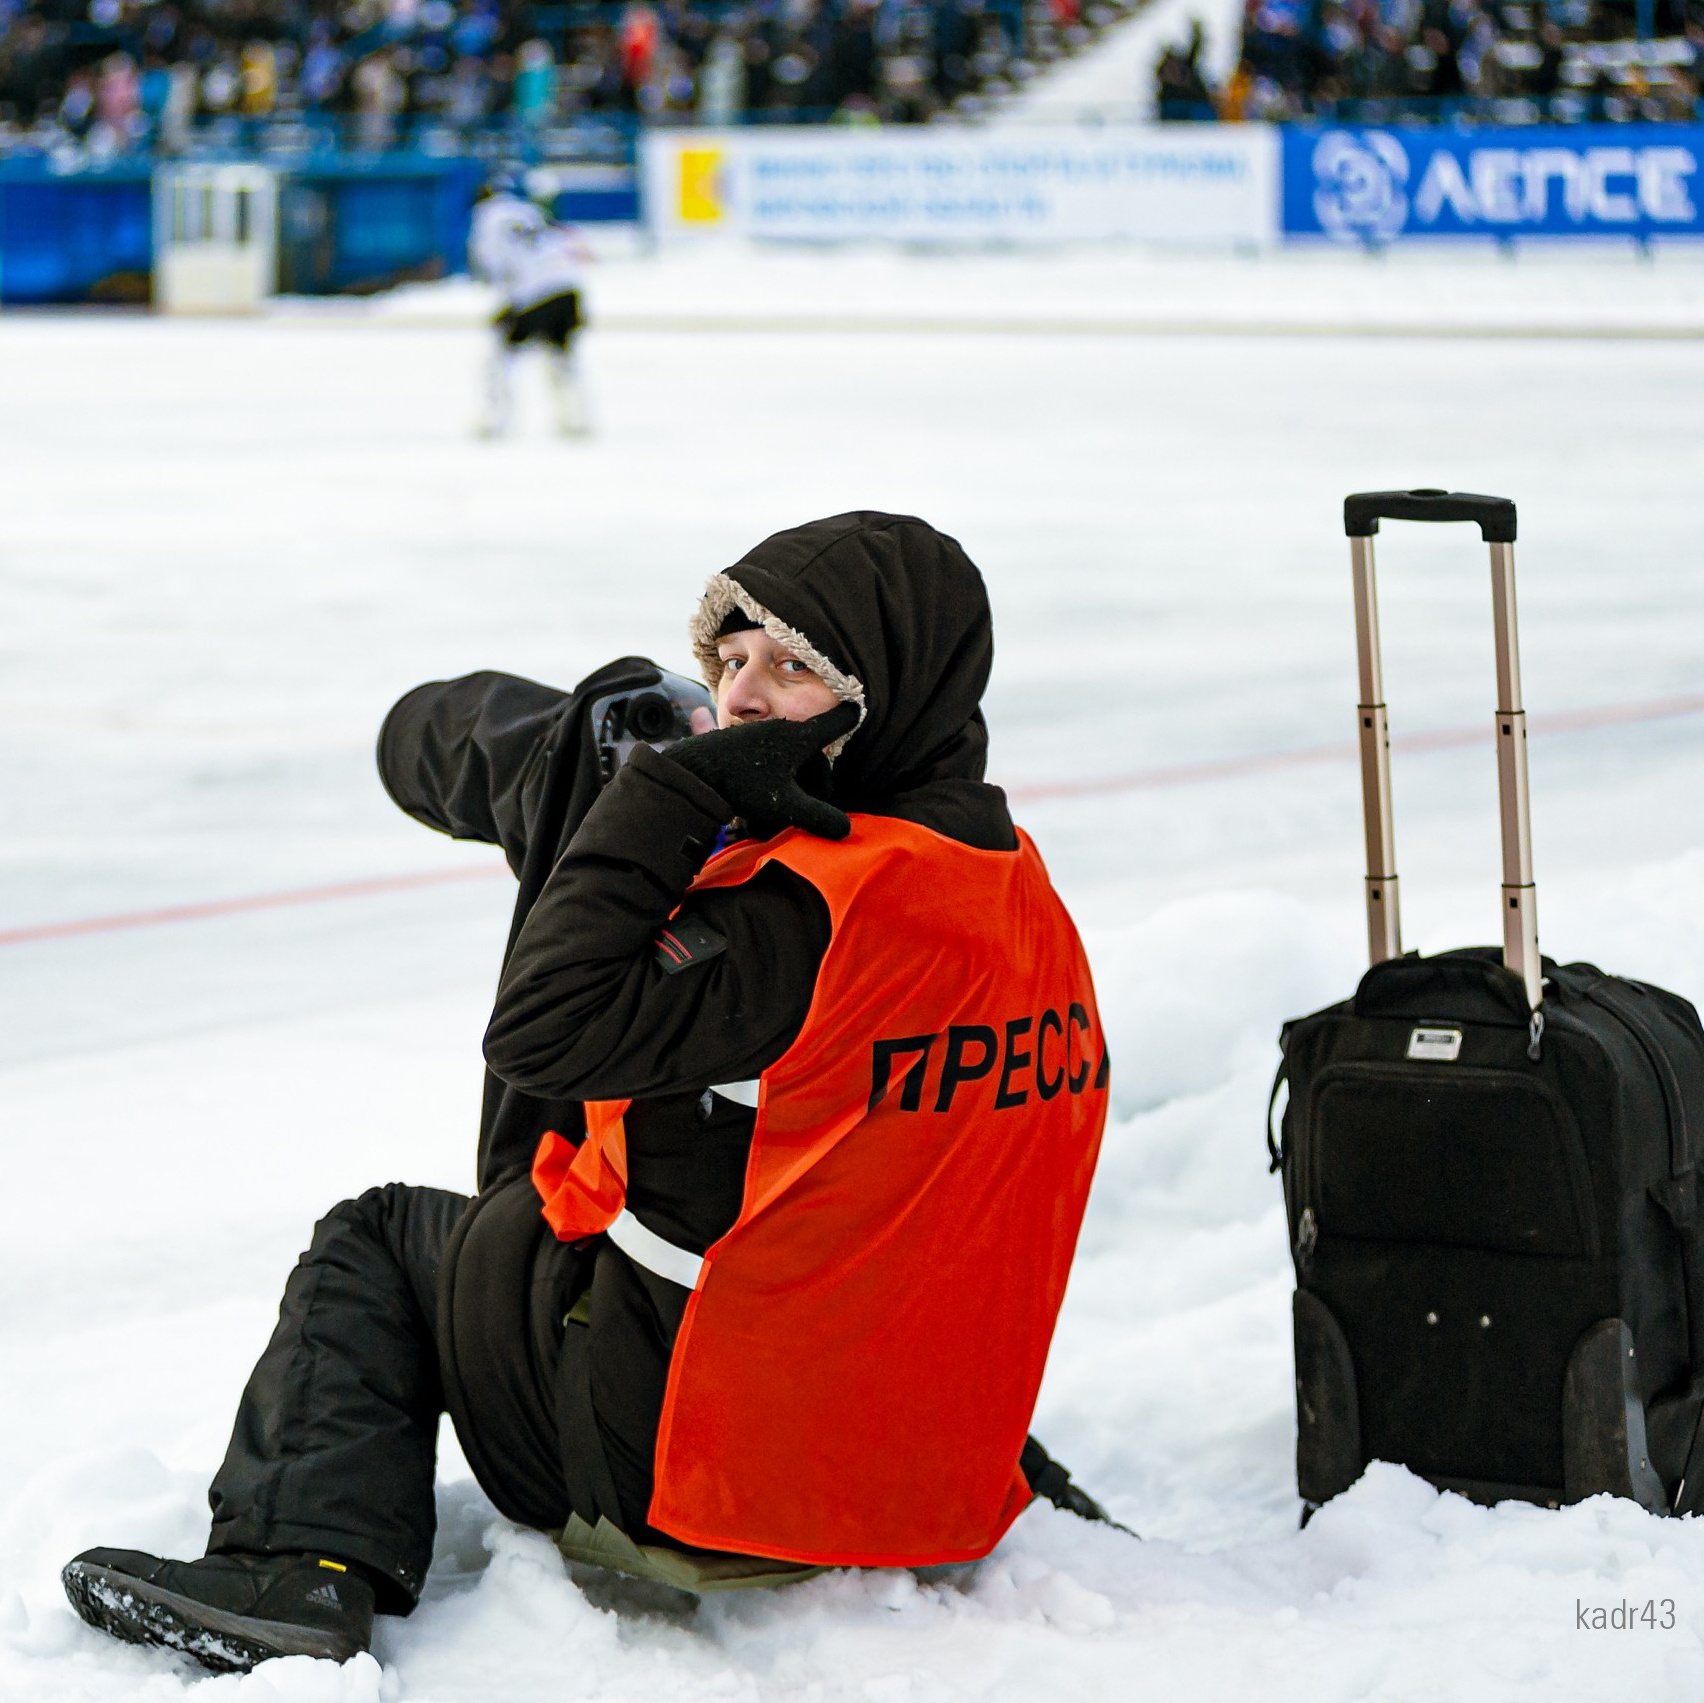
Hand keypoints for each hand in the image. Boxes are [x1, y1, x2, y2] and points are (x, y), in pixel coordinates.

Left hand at [662, 702, 859, 839]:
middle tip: (817, 804)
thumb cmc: (743, 783)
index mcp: (799, 738)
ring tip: (787, 806)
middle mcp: (781, 730)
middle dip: (818, 776)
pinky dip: (775, 775)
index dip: (846, 718)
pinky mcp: (740, 744)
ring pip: (789, 755)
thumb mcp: (785, 805)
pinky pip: (769, 757)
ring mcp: (759, 735)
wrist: (693, 772)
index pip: (832, 723)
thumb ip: (818, 816)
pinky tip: (763, 798)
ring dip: (795, 778)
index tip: (856, 709)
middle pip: (811, 750)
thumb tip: (846, 829)